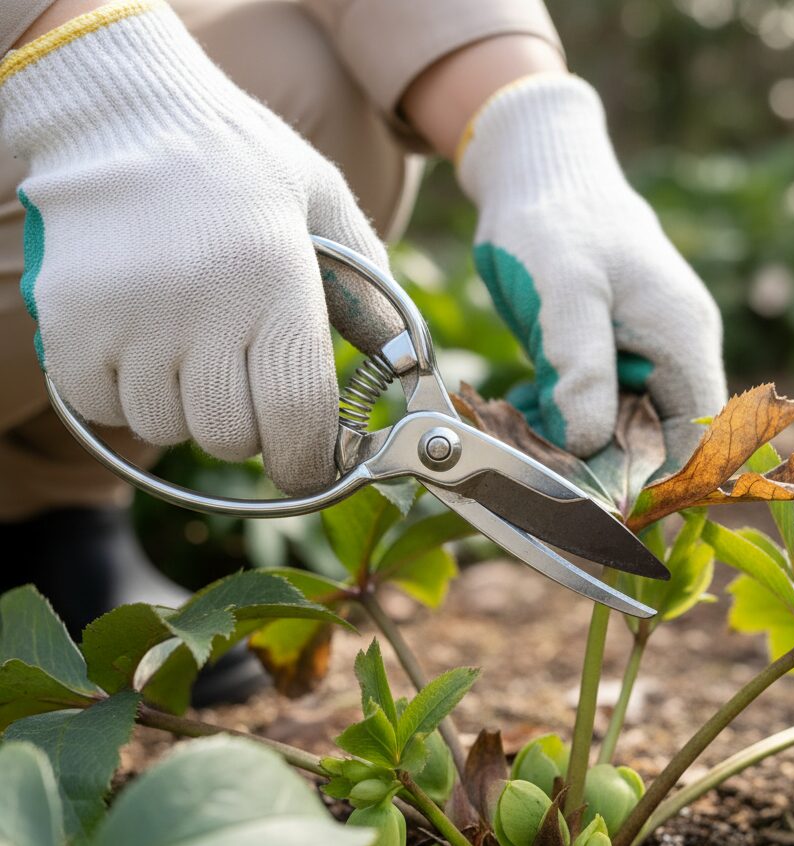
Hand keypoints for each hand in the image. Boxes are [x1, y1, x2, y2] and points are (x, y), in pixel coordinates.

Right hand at [0, 1, 386, 494]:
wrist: (120, 111)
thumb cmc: (239, 163)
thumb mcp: (323, 204)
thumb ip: (370, 291)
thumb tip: (405, 366)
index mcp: (274, 279)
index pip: (297, 415)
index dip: (307, 461)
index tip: (309, 468)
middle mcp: (201, 305)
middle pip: (232, 437)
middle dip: (249, 430)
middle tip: (245, 384)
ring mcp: (126, 318)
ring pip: (167, 430)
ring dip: (186, 411)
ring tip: (189, 350)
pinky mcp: (68, 324)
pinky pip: (105, 409)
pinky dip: (125, 397)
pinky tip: (140, 346)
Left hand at [458, 74, 725, 464]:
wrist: (539, 170)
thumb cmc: (556, 221)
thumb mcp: (566, 293)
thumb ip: (582, 370)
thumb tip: (589, 447)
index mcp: (682, 340)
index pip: (699, 439)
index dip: (663, 483)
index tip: (608, 506)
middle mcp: (674, 353)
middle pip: (659, 441)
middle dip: (606, 465)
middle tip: (546, 464)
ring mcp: (643, 353)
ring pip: (622, 428)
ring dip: (576, 440)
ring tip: (527, 420)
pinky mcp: (611, 352)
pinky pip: (596, 405)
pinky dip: (563, 415)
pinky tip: (527, 398)